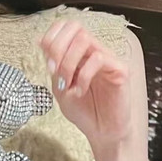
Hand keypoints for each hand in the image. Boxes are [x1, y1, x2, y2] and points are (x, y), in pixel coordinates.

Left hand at [39, 20, 133, 159]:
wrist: (102, 133)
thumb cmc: (84, 112)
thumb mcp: (59, 87)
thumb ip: (53, 65)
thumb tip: (42, 41)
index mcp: (80, 53)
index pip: (67, 27)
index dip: (52, 37)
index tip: (48, 63)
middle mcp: (95, 51)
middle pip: (75, 27)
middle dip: (58, 48)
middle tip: (55, 71)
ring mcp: (108, 58)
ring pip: (84, 40)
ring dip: (68, 63)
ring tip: (67, 84)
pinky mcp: (120, 69)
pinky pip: (98, 59)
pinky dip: (83, 75)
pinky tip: (80, 90)